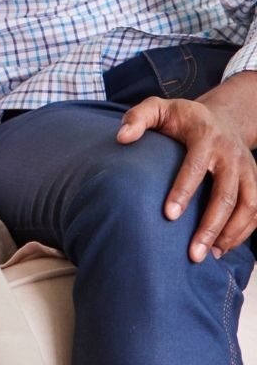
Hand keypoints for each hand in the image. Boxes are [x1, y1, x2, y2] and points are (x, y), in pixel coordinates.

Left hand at [118, 96, 256, 260]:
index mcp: (206, 136)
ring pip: (248, 207)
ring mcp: (248, 170)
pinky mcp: (256, 182)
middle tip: (192, 253)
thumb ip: (138, 117)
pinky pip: (256, 212)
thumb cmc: (182, 118)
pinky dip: (243, 232)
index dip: (183, 191)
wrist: (224, 118)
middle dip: (210, 226)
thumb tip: (120, 138)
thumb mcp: (158, 107)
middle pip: (226, 194)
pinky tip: (222, 249)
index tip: (168, 215)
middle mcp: (231, 155)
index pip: (195, 167)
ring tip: (209, 256)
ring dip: (230, 234)